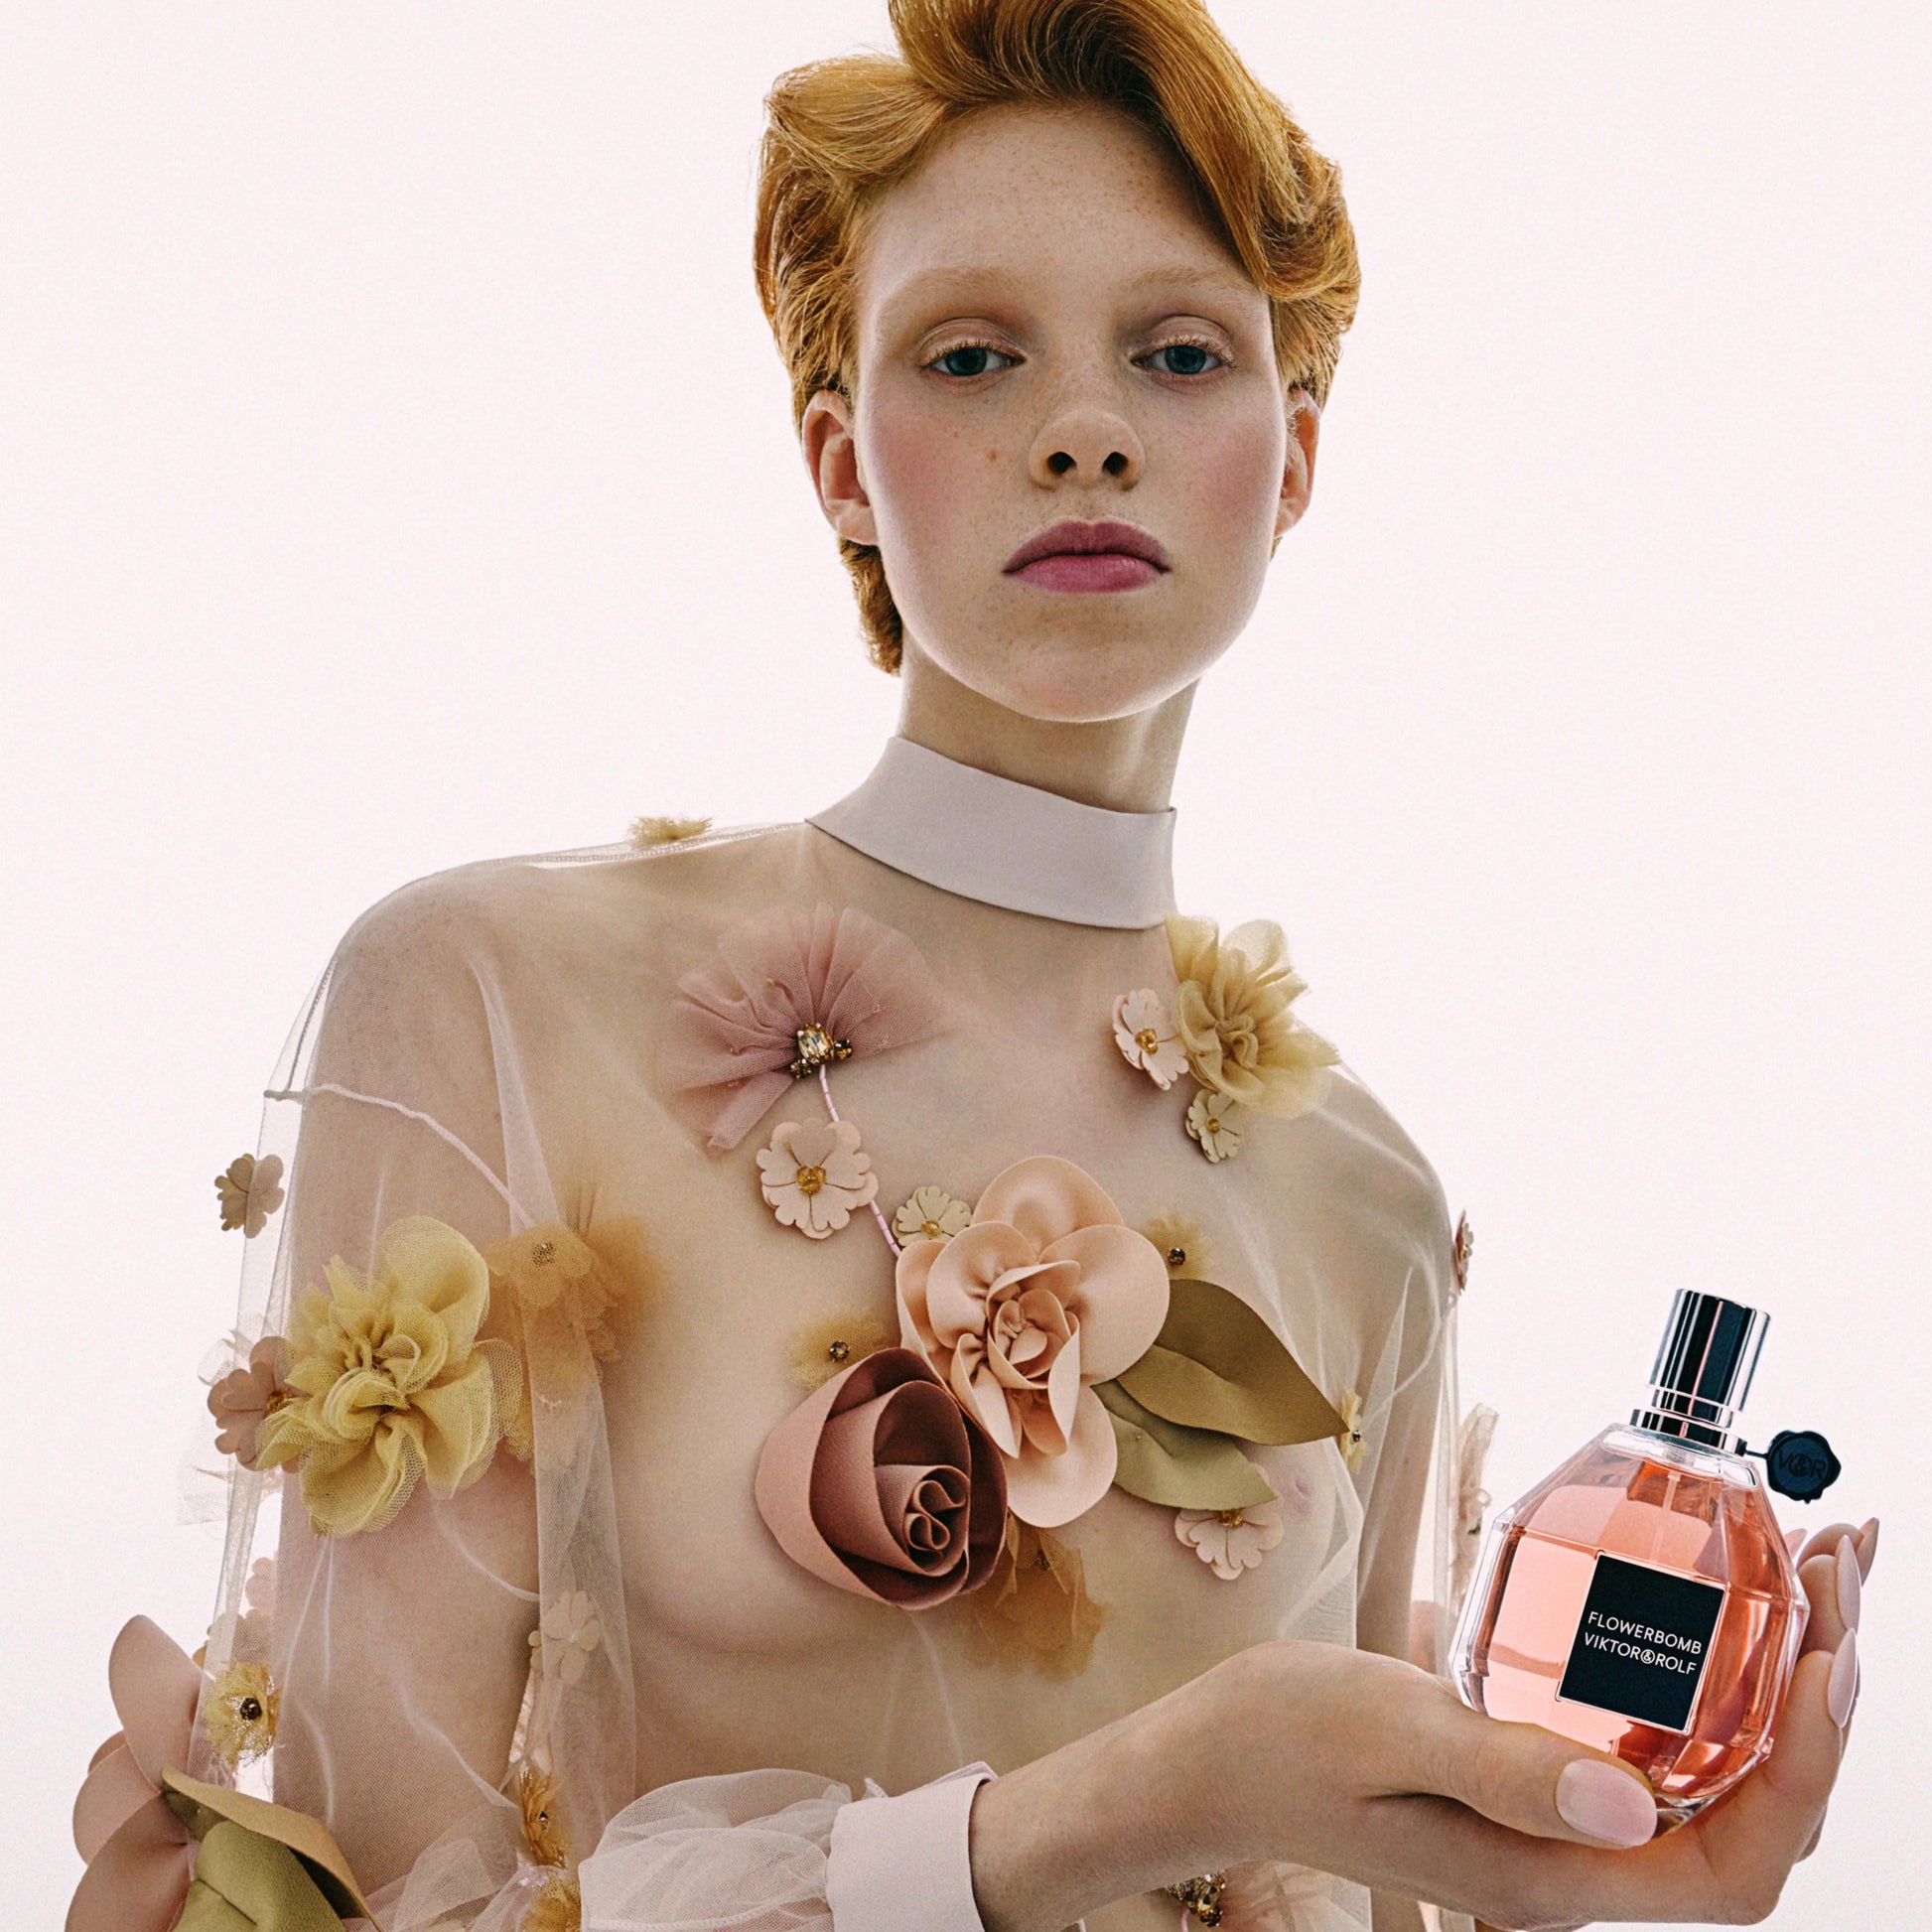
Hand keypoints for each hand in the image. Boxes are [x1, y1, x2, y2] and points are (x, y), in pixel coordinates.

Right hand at [971, 1517, 1872, 1931]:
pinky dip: (1711, 1649)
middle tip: (1844, 1563)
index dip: (1805, 1774)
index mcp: (1553, 1880)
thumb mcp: (1385, 1737)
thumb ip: (1503, 1769)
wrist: (1215, 1751)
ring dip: (1782, 1663)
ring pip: (1718, 1758)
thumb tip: (1637, 1809)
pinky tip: (1720, 1581)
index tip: (1830, 1657)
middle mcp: (1581, 1859)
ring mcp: (1566, 1811)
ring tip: (1817, 1557)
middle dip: (1820, 1694)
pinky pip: (1659, 1719)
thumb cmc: (1284, 1743)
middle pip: (1749, 1805)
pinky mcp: (1545, 1758)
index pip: (1731, 1869)